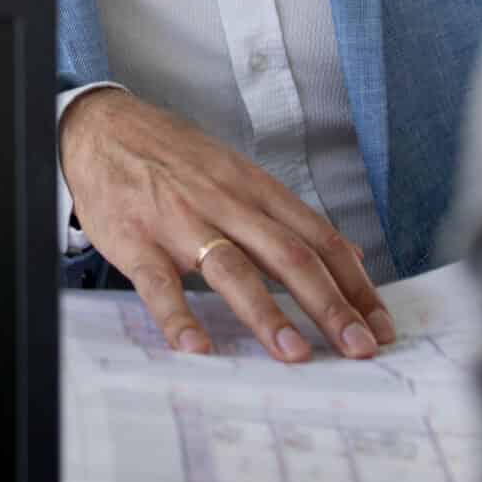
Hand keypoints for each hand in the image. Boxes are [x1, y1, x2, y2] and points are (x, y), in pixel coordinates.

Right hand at [60, 89, 393, 361]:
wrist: (102, 127)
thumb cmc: (173, 156)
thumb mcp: (237, 173)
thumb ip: (288, 216)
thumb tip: (348, 254)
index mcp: (255, 189)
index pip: (319, 238)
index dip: (355, 284)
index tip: (379, 324)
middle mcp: (226, 204)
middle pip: (289, 255)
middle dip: (330, 305)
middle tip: (358, 347)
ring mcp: (181, 222)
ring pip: (233, 269)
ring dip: (267, 314)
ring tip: (294, 353)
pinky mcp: (137, 240)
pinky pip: (160, 285)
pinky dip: (180, 318)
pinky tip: (198, 348)